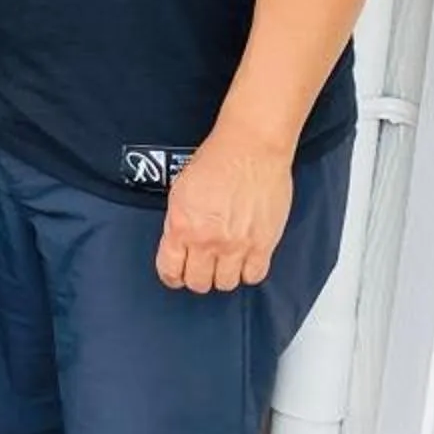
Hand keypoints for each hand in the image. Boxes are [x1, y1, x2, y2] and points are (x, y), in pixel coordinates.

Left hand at [154, 132, 293, 291]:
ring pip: (226, 284)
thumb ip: (177, 223)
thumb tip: (177, 245)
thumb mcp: (180, 192)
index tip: (175, 275)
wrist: (250, 149)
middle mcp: (208, 240)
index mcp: (183, 226)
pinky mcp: (263, 244)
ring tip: (224, 262)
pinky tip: (245, 260)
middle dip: (197, 277)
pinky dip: (248, 272)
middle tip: (201, 267)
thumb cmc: (217, 161)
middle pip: (199, 282)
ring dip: (223, 276)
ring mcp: (237, 245)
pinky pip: (254, 276)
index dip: (172, 276)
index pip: (170, 269)